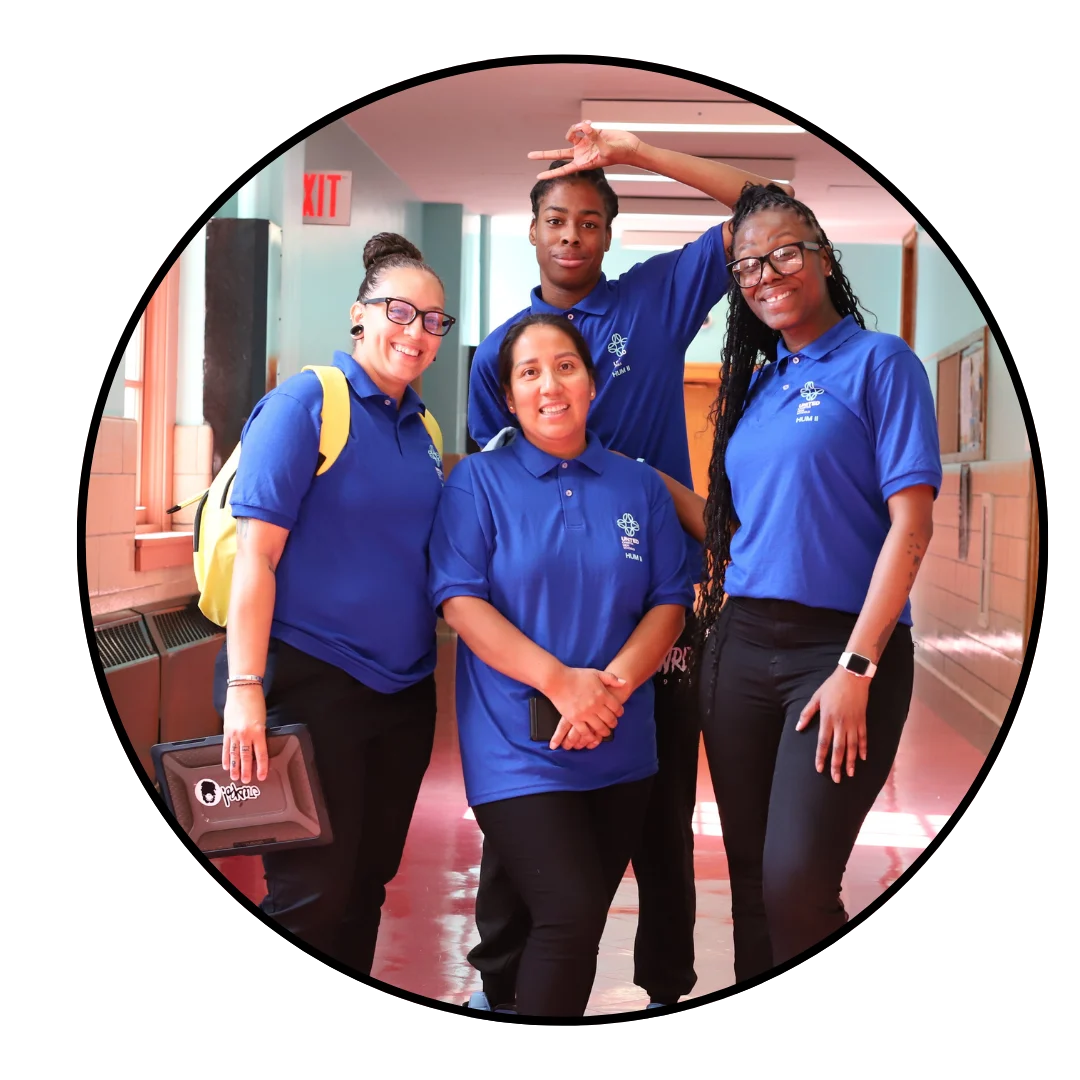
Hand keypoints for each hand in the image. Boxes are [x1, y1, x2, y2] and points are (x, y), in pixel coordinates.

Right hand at [222, 685, 268, 783]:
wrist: (243, 691)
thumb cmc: (256, 703)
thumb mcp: (263, 720)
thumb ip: (260, 734)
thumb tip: (258, 748)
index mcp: (258, 732)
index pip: (261, 754)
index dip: (262, 767)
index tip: (262, 776)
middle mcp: (246, 734)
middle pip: (246, 757)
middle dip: (247, 771)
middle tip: (246, 780)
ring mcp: (235, 734)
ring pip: (234, 755)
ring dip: (235, 767)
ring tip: (235, 777)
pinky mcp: (226, 731)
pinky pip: (225, 747)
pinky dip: (225, 757)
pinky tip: (226, 765)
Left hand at [528, 120, 641, 179]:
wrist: (628, 146)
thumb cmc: (620, 153)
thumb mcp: (607, 149)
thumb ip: (595, 138)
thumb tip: (584, 128)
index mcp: (583, 163)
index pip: (563, 169)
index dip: (551, 173)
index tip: (538, 177)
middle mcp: (580, 153)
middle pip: (557, 154)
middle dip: (544, 154)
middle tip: (529, 156)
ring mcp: (583, 143)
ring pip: (570, 134)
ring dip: (575, 128)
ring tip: (589, 127)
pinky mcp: (588, 133)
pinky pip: (579, 126)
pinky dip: (583, 124)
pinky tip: (592, 123)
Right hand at [545, 667, 625, 748]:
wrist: (557, 680)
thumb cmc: (576, 675)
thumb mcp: (596, 673)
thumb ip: (611, 678)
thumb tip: (624, 683)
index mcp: (602, 694)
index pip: (617, 707)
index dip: (619, 712)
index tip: (618, 714)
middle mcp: (596, 705)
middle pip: (610, 719)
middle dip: (613, 723)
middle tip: (613, 724)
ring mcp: (585, 713)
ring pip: (599, 727)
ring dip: (604, 732)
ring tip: (605, 732)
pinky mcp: (574, 719)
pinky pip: (585, 732)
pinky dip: (591, 737)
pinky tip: (593, 738)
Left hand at [795, 667, 870, 782]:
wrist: (852, 676)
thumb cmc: (832, 687)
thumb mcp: (816, 698)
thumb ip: (807, 713)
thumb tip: (798, 728)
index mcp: (827, 719)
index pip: (823, 742)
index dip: (821, 757)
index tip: (819, 769)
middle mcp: (841, 724)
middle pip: (838, 749)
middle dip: (836, 765)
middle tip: (836, 779)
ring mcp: (853, 723)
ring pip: (852, 746)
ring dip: (851, 761)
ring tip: (850, 774)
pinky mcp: (862, 720)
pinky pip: (863, 737)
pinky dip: (863, 748)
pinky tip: (862, 758)